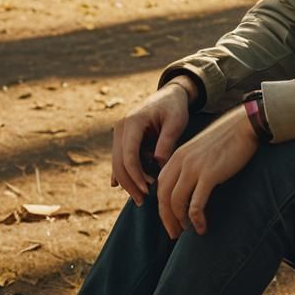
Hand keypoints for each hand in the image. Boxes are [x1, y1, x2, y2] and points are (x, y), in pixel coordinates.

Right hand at [111, 78, 194, 204]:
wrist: (171, 94)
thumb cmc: (175, 107)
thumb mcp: (176, 122)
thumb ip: (166, 142)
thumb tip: (158, 164)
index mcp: (132, 121)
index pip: (128, 155)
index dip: (136, 175)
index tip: (148, 189)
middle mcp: (121, 127)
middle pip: (118, 162)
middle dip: (130, 183)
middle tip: (143, 200)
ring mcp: (120, 133)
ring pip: (118, 163)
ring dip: (129, 180)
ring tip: (145, 193)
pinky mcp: (124, 139)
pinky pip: (122, 159)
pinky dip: (128, 173)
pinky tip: (132, 188)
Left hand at [156, 106, 259, 238]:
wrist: (245, 125)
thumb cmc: (228, 137)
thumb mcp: (202, 148)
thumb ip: (191, 163)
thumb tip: (190, 185)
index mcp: (178, 155)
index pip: (161, 186)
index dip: (163, 205)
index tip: (170, 218)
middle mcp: (181, 162)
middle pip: (164, 197)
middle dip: (167, 218)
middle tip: (173, 233)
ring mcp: (194, 168)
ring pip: (176, 203)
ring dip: (179, 221)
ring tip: (187, 231)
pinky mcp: (209, 175)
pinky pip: (196, 204)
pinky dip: (196, 219)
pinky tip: (202, 227)